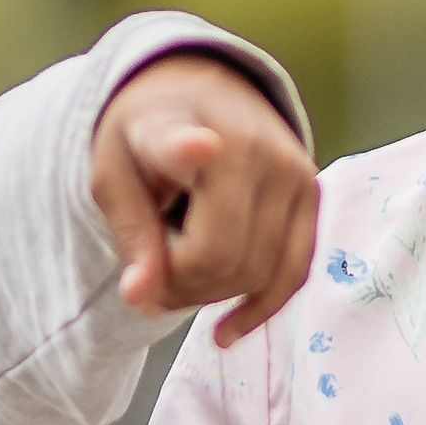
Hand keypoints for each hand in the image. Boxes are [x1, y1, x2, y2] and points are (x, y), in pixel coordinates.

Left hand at [89, 56, 316, 329]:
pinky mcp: (312, 196)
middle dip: (178, 287)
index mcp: (189, 127)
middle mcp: (256, 146)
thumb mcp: (113, 174)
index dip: (187, 149)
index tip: (198, 146)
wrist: (203, 93)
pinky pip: (294, 273)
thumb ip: (129, 234)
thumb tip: (141, 299)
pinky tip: (224, 332)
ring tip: (175, 284)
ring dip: (210, 297)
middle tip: (147, 278)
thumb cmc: (147, 137)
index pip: (186, 147)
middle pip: (221, 256)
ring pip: (258, 274)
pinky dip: (259, 309)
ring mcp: (294, 172)